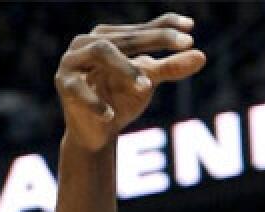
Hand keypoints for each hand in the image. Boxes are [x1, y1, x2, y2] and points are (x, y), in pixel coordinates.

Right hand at [55, 13, 206, 151]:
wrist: (95, 133)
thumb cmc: (121, 100)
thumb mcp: (148, 83)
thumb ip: (170, 68)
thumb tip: (201, 56)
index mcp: (109, 36)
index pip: (140, 28)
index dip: (165, 26)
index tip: (191, 29)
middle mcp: (88, 41)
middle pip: (125, 37)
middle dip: (155, 41)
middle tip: (184, 46)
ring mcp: (72, 61)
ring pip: (101, 52)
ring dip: (125, 68)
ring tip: (146, 86)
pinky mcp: (63, 84)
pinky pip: (79, 89)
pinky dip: (95, 102)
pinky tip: (111, 116)